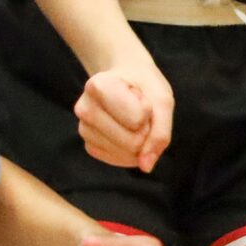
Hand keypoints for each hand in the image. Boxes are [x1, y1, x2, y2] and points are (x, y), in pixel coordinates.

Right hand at [74, 54, 173, 171]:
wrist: (126, 78)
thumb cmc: (145, 86)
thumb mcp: (162, 100)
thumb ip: (160, 133)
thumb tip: (145, 167)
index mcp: (98, 86)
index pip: (137, 120)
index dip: (148, 110)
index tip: (139, 95)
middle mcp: (84, 108)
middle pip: (132, 142)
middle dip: (145, 128)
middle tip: (137, 108)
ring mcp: (83, 129)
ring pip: (126, 153)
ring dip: (139, 138)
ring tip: (130, 116)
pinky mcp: (88, 145)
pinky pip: (118, 159)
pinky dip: (131, 150)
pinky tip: (125, 130)